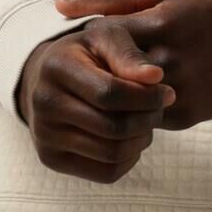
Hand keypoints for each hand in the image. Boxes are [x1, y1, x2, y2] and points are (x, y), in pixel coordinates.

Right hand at [16, 18, 174, 184]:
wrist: (47, 80)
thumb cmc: (87, 55)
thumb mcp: (106, 39)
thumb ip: (129, 54)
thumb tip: (156, 78)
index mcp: (56, 68)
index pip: (110, 94)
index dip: (146, 97)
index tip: (167, 92)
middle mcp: (43, 103)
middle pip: (113, 127)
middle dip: (147, 120)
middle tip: (160, 110)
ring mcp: (44, 135)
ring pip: (112, 153)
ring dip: (141, 140)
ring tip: (147, 123)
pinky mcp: (51, 159)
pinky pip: (106, 173)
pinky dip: (129, 159)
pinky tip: (131, 139)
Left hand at [51, 0, 211, 127]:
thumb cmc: (204, 11)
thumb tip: (59, 7)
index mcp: (158, 23)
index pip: (101, 38)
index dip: (90, 45)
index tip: (92, 47)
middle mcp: (167, 59)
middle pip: (109, 77)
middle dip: (99, 76)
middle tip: (95, 74)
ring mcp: (178, 90)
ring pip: (126, 104)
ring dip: (116, 98)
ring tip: (118, 85)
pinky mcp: (187, 114)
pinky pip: (147, 120)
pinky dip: (139, 112)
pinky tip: (143, 98)